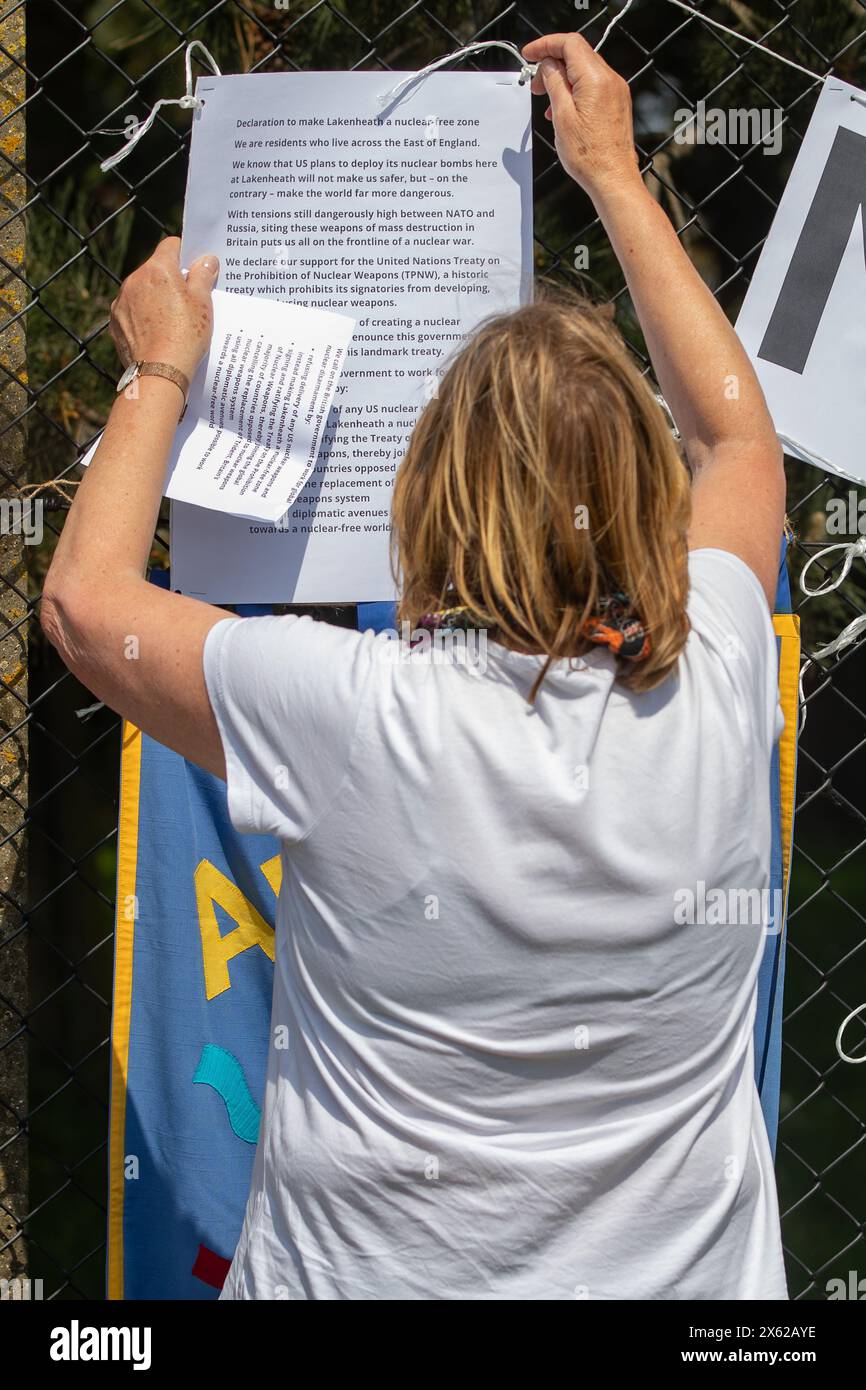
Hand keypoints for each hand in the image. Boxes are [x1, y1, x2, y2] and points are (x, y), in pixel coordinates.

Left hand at [109, 237, 218, 384]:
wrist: (159, 372)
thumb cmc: (185, 336)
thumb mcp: (203, 304)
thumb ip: (203, 276)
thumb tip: (206, 260)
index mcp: (158, 269)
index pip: (171, 246)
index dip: (185, 254)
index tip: (195, 269)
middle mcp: (134, 279)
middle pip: (155, 270)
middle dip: (170, 280)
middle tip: (189, 301)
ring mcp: (121, 302)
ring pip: (141, 291)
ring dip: (155, 299)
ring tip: (172, 323)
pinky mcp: (115, 323)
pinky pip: (131, 312)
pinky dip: (142, 318)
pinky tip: (157, 335)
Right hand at [522, 32, 638, 197]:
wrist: (613, 178)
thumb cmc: (588, 156)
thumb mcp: (562, 116)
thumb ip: (554, 82)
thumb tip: (548, 64)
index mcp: (595, 78)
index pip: (569, 43)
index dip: (546, 44)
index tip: (529, 53)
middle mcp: (610, 79)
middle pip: (577, 54)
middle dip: (552, 64)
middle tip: (535, 85)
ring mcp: (616, 90)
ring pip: (584, 70)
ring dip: (562, 79)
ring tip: (547, 101)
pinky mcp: (617, 102)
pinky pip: (593, 85)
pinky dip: (575, 89)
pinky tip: (563, 109)